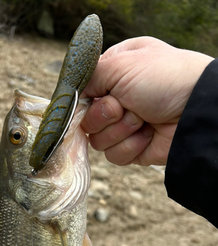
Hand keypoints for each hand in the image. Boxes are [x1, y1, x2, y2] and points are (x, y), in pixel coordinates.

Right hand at [81, 37, 213, 165]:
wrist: (195, 111)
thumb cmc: (163, 79)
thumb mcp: (120, 65)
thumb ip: (89, 76)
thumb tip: (73, 96)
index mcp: (116, 73)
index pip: (83, 93)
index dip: (84, 100)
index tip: (92, 99)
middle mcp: (119, 99)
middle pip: (87, 121)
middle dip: (105, 116)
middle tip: (124, 106)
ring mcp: (126, 125)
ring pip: (98, 142)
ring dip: (120, 131)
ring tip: (143, 120)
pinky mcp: (134, 148)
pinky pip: (114, 156)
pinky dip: (131, 146)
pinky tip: (148, 135)